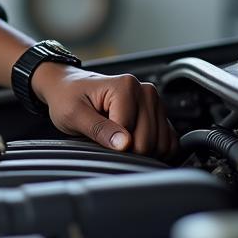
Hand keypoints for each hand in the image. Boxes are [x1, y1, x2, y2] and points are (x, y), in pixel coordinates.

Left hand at [33, 65, 176, 157]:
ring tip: (117, 139)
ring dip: (141, 151)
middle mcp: (145, 91)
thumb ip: (98, 129)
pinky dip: (155, 151)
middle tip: (104, 139)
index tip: (96, 137)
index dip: (112, 145)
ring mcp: (154, 102)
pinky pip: (168, 141)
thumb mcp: (73, 114)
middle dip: (127, 150)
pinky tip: (134, 145)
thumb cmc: (68, 97)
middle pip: (148, 141)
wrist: (68, 86)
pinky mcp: (158, 114)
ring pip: (161, 144)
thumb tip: (125, 145)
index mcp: (126, 87)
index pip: (130, 133)